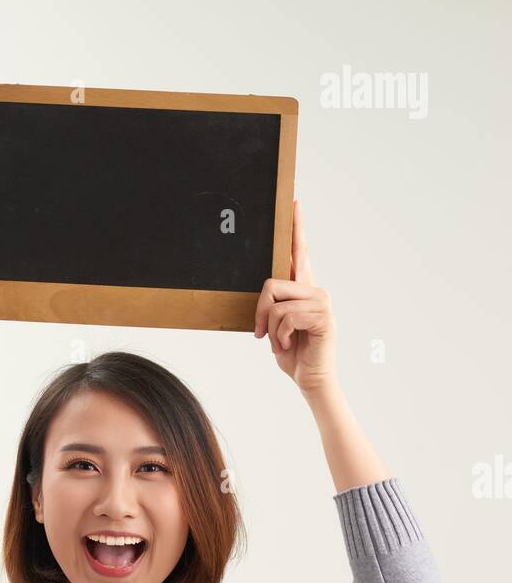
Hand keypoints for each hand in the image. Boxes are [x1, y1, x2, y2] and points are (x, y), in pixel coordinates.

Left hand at [253, 199, 336, 393]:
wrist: (311, 381)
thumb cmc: (294, 354)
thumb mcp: (276, 327)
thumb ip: (272, 306)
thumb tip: (265, 291)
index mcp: (303, 290)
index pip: (299, 253)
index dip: (296, 227)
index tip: (294, 202)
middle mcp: (315, 291)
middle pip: (271, 283)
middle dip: (259, 312)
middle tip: (261, 333)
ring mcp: (322, 302)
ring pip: (276, 302)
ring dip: (270, 329)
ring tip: (280, 343)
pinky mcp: (323, 317)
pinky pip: (286, 317)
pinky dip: (279, 336)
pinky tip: (288, 345)